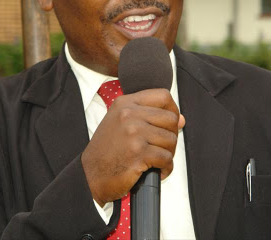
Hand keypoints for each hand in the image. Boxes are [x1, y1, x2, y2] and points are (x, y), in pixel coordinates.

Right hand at [81, 89, 184, 206]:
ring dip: (168, 154)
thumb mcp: (121, 123)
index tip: (170, 123)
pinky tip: (156, 171)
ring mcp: (134, 133)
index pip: (162, 96)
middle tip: (162, 148)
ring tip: (156, 160)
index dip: (173, 109)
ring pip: (171, 140)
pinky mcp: (138, 153)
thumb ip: (148, 117)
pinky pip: (166, 158)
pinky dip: (166, 168)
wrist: (90, 175)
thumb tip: (181, 119)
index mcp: (125, 103)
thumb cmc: (107, 151)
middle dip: (172, 136)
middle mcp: (129, 115)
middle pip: (170, 118)